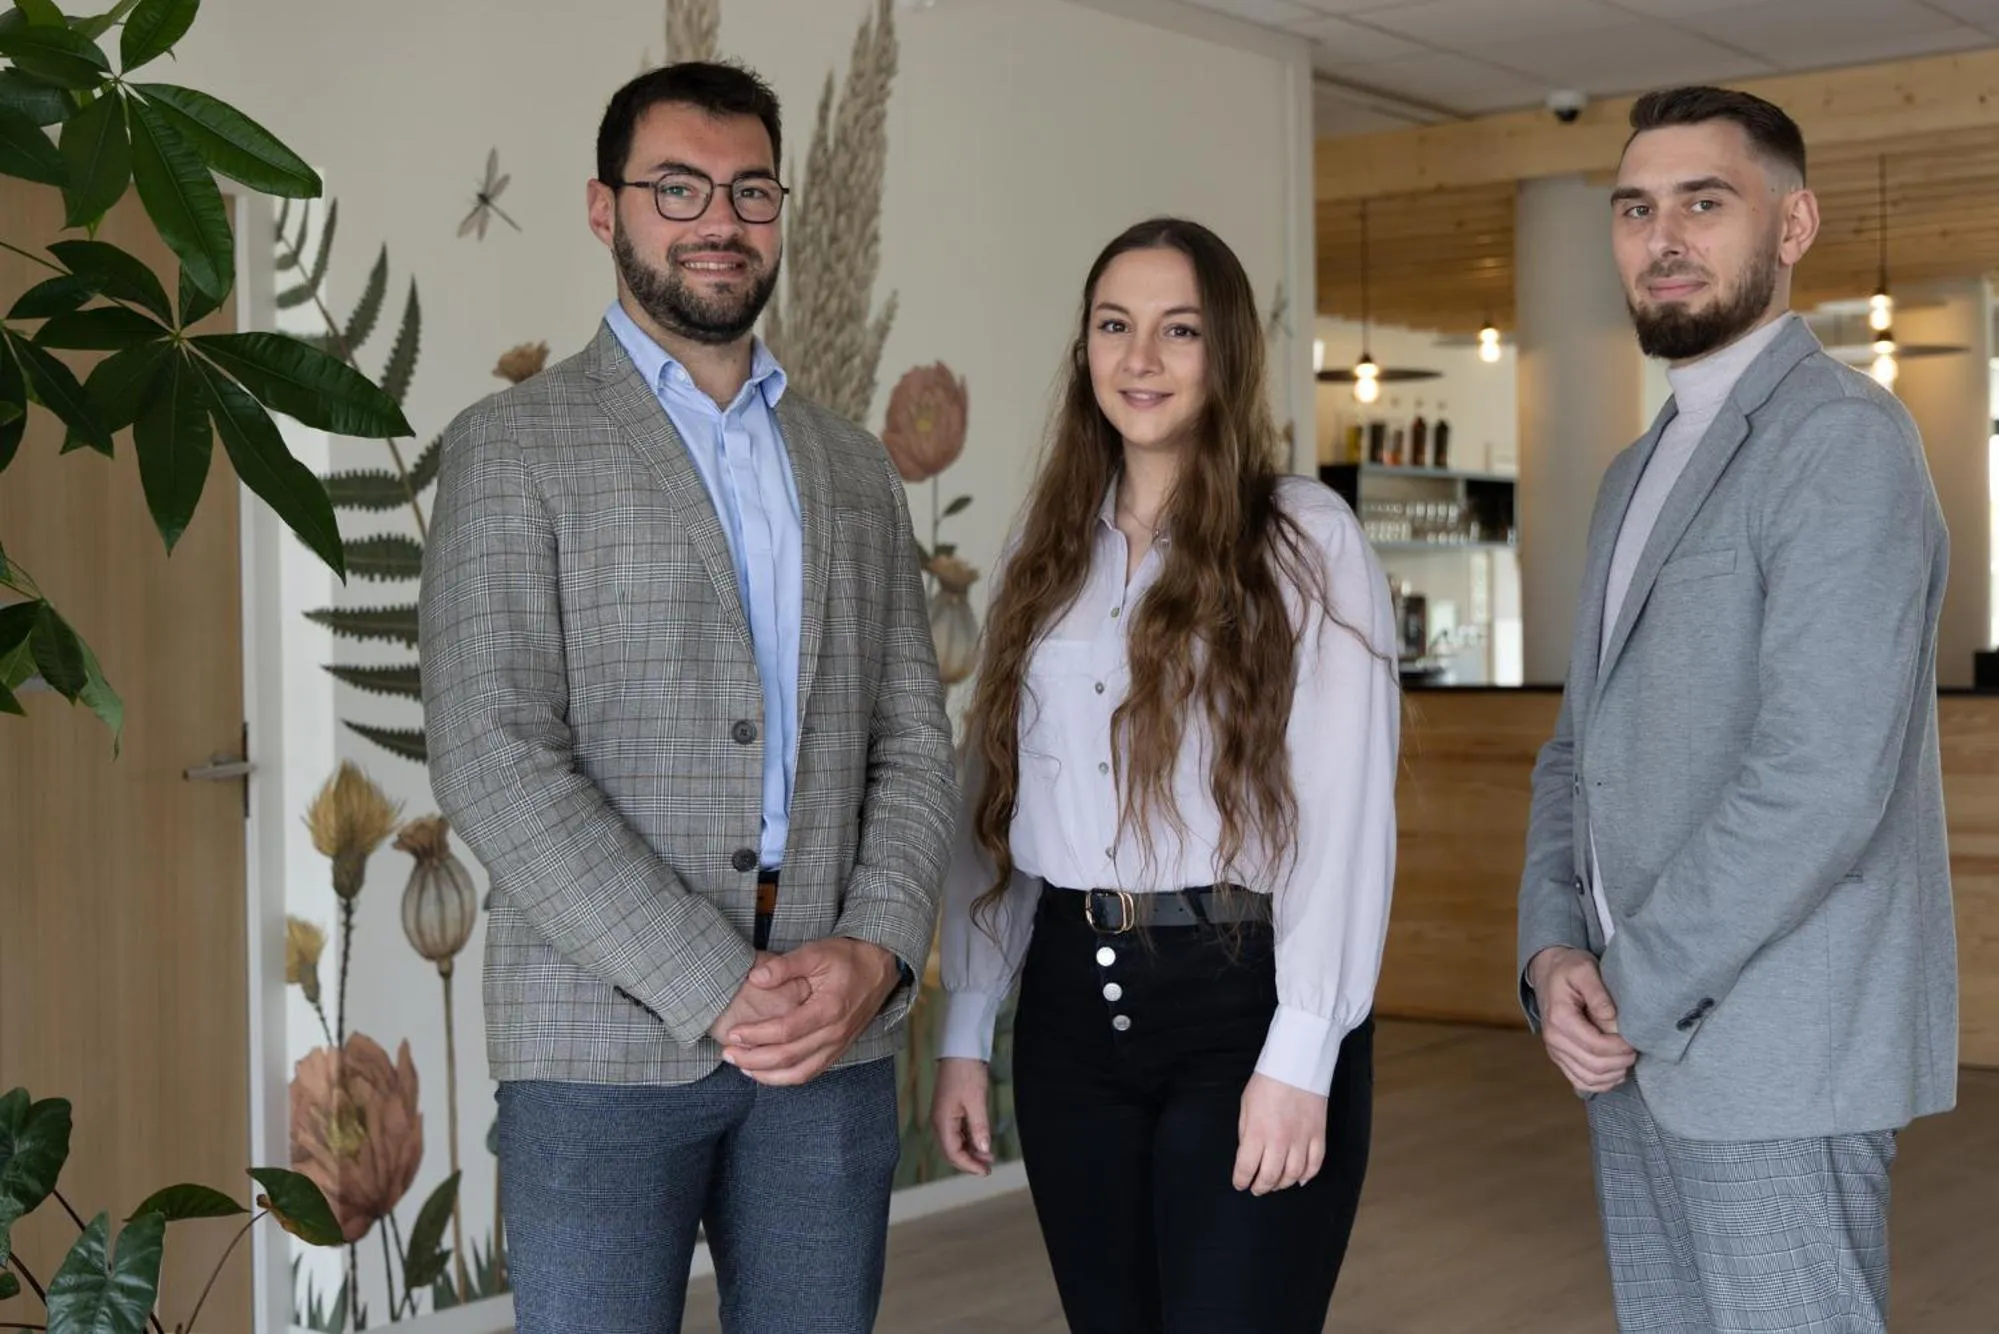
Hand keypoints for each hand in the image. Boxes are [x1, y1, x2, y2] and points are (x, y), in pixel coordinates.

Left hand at [720, 938, 901, 1085]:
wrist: (880, 967)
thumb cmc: (846, 958)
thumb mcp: (816, 952)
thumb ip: (784, 966)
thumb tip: (755, 978)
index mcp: (829, 1008)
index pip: (786, 1031)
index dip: (756, 1034)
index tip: (733, 1033)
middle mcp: (835, 1032)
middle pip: (788, 1057)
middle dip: (754, 1058)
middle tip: (728, 1053)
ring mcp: (838, 1045)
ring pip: (799, 1073)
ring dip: (767, 1075)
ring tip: (742, 1066)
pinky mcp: (838, 1050)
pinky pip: (810, 1073)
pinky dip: (786, 1078)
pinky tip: (766, 1072)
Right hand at [932, 1058, 994, 1176]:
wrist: (961, 1050)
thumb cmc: (966, 1072)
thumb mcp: (977, 1101)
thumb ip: (979, 1128)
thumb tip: (983, 1150)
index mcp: (942, 1121)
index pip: (953, 1153)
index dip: (969, 1165)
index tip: (985, 1172)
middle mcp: (940, 1121)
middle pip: (951, 1151)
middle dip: (969, 1161)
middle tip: (988, 1168)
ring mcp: (944, 1115)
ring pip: (955, 1142)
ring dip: (970, 1151)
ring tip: (988, 1157)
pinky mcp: (950, 1110)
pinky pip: (958, 1132)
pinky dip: (969, 1140)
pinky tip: (981, 1142)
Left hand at [1233, 1073, 1326, 1195]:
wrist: (1296, 1064)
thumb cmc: (1267, 1082)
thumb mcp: (1246, 1105)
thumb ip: (1245, 1132)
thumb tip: (1247, 1152)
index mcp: (1257, 1132)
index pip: (1247, 1168)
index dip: (1241, 1180)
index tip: (1240, 1183)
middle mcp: (1279, 1141)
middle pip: (1270, 1176)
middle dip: (1261, 1187)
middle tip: (1257, 1189)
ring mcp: (1301, 1139)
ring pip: (1293, 1174)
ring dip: (1283, 1184)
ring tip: (1275, 1184)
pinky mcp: (1318, 1135)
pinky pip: (1315, 1164)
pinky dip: (1308, 1175)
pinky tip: (1300, 1179)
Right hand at [1527, 945, 1636, 1093]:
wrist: (1548, 972)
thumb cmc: (1569, 969)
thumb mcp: (1585, 970)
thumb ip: (1599, 995)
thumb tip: (1614, 1022)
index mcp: (1560, 1019)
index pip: (1595, 1046)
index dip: (1620, 1048)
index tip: (1635, 1041)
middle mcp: (1553, 1039)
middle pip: (1593, 1066)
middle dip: (1620, 1062)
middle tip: (1636, 1050)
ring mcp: (1555, 1051)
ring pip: (1588, 1079)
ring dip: (1612, 1075)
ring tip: (1627, 1060)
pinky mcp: (1559, 1057)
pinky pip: (1580, 1081)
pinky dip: (1600, 1083)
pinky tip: (1615, 1072)